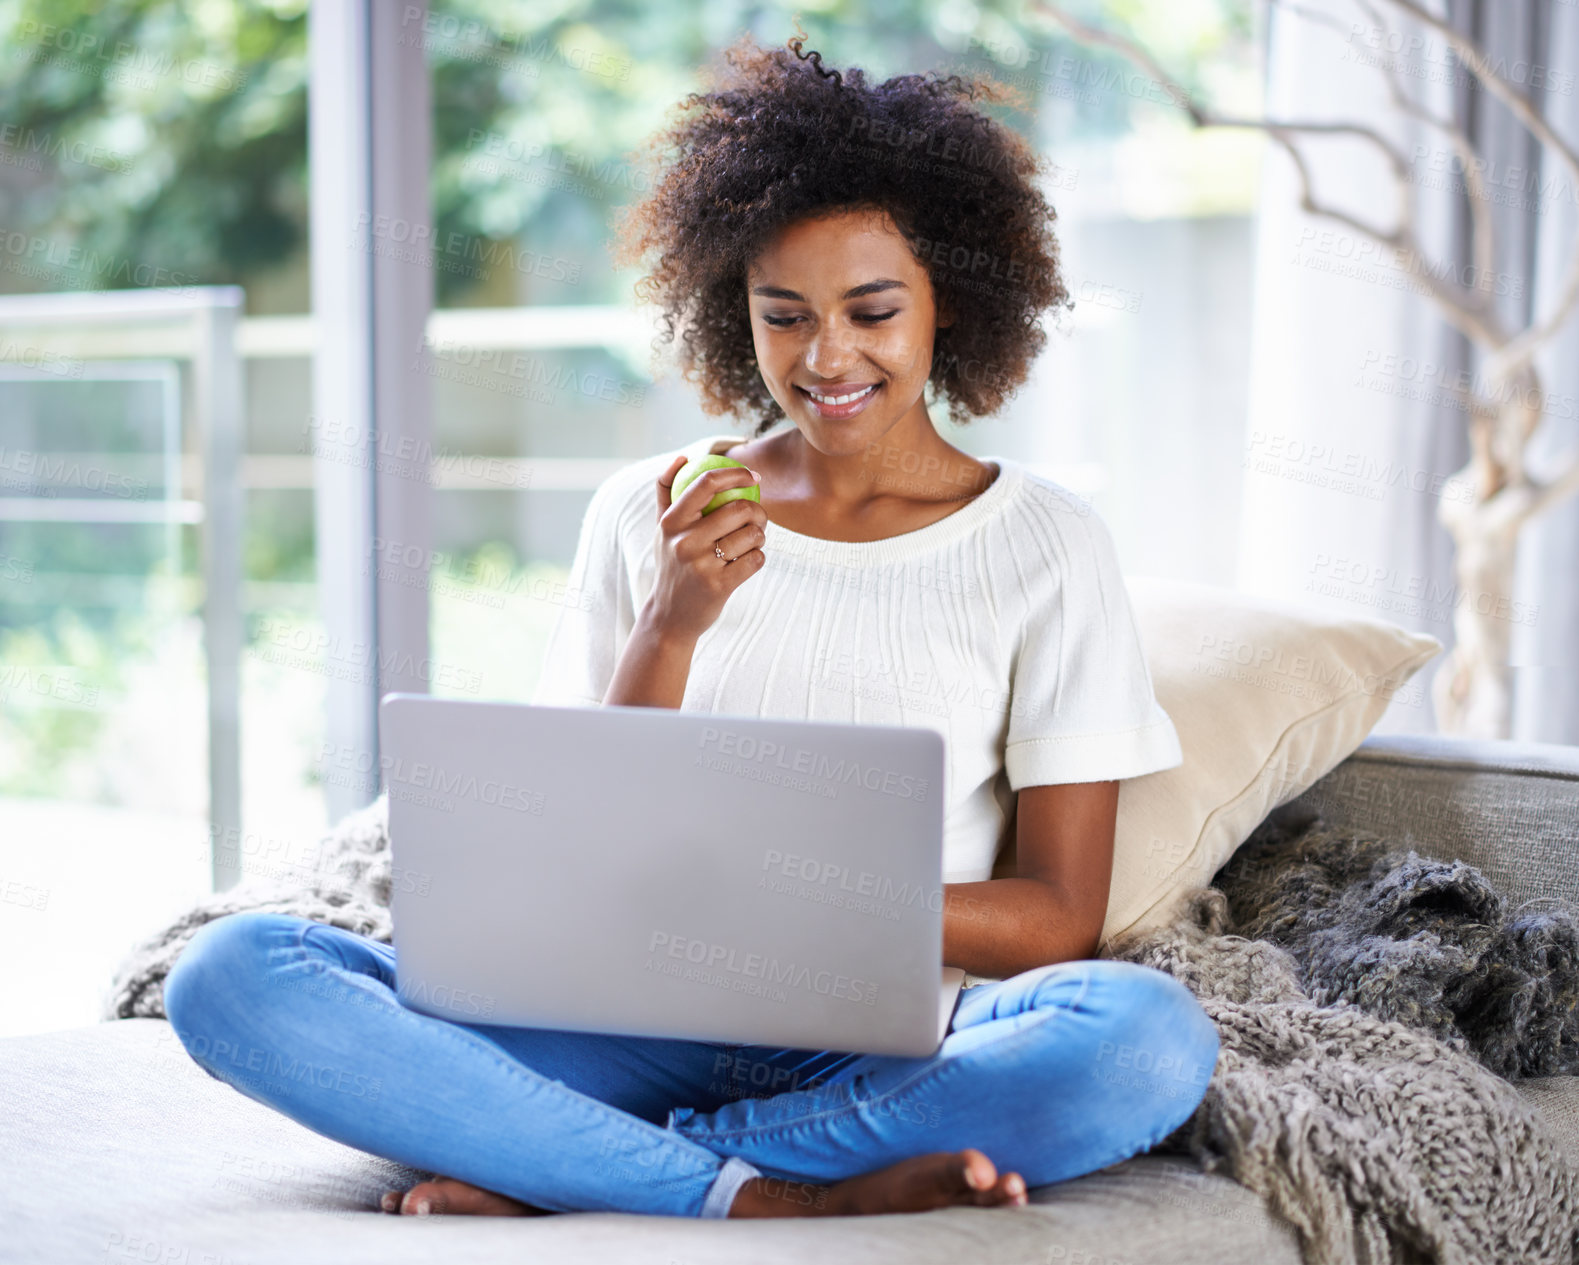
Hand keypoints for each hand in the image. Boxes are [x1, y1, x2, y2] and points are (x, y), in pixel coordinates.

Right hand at [645, 453, 767, 642]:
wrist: (670, 616)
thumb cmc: (671, 565)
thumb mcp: (662, 530)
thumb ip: (666, 493)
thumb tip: (681, 458)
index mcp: (670, 522)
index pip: (706, 483)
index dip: (735, 474)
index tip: (754, 477)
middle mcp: (684, 541)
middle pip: (739, 509)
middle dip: (759, 511)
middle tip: (758, 518)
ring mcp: (701, 565)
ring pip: (752, 535)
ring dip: (760, 537)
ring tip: (751, 543)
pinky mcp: (719, 586)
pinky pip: (756, 560)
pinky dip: (758, 558)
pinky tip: (748, 561)